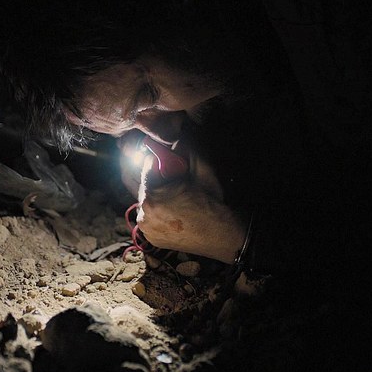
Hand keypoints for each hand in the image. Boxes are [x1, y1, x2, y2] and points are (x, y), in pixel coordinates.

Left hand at [118, 133, 245, 263]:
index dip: (161, 160)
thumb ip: (186, 147)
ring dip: (160, 193)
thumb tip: (176, 133)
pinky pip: (151, 216)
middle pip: (145, 184)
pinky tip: (178, 209)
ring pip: (148, 200)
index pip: (147, 166)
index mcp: (152, 198)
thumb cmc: (215, 203)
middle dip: (159, 177)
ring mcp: (147, 230)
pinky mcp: (153, 238)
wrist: (227, 235)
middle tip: (180, 179)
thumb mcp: (202, 169)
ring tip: (182, 195)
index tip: (174, 161)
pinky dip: (160, 210)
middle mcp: (144, 216)